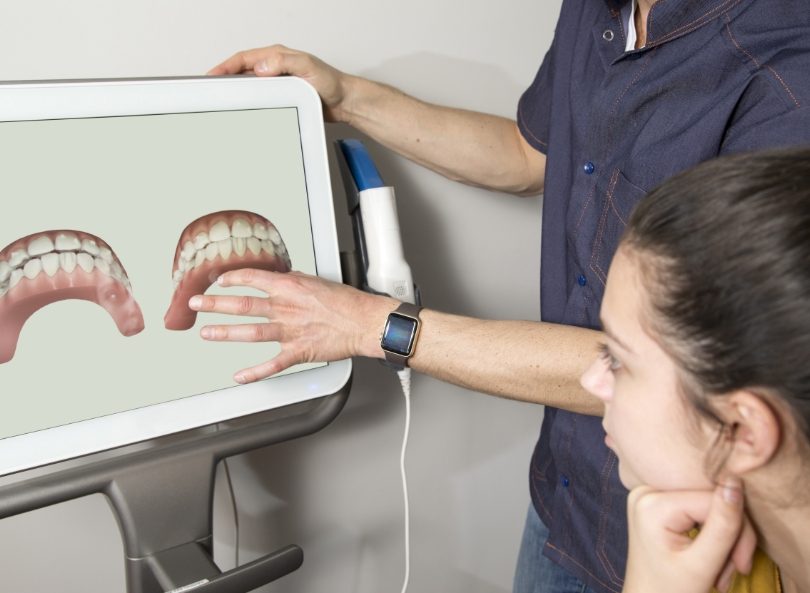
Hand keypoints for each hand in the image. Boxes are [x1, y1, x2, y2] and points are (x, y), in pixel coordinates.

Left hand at [188, 268, 395, 382]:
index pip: (253, 278)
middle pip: (243, 304)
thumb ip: (295, 280)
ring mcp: (289, 331)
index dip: (232, 278)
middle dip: (215, 304)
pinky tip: (239, 376)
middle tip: (196, 303)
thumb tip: (281, 277)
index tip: (219, 281)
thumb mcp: (318, 281)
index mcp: (290, 287)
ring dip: (225, 333)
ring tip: (206, 333)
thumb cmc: (347, 302)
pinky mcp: (297, 352)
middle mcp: (285, 308)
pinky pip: (271, 365)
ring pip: (250, 332)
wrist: (364, 322)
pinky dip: (254, 372)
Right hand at [208, 44, 351, 121]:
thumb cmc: (331, 84)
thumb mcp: (308, 67)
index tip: (213, 76)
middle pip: (243, 73)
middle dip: (226, 81)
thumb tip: (262, 66)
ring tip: (224, 104)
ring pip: (251, 88)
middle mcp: (276, 69)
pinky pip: (261, 101)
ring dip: (237, 95)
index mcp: (278, 57)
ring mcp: (278, 84)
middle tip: (212, 91)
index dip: (226, 67)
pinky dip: (251, 106)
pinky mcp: (283, 99)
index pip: (244, 59)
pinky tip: (246, 114)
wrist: (344, 102)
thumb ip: (285, 63)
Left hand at [623, 478, 755, 592]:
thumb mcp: (702, 564)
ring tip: (721, 570)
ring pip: (709, 504)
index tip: (742, 564)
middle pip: (711, 499)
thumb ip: (723, 524)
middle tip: (736, 567)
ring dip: (725, 538)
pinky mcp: (658, 499)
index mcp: (652, 503)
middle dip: (731, 536)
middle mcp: (646, 489)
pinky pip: (698, 507)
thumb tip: (735, 480)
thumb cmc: (669, 590)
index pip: (714, 499)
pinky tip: (712, 555)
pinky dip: (712, 532)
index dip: (738, 529)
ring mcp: (650, 493)